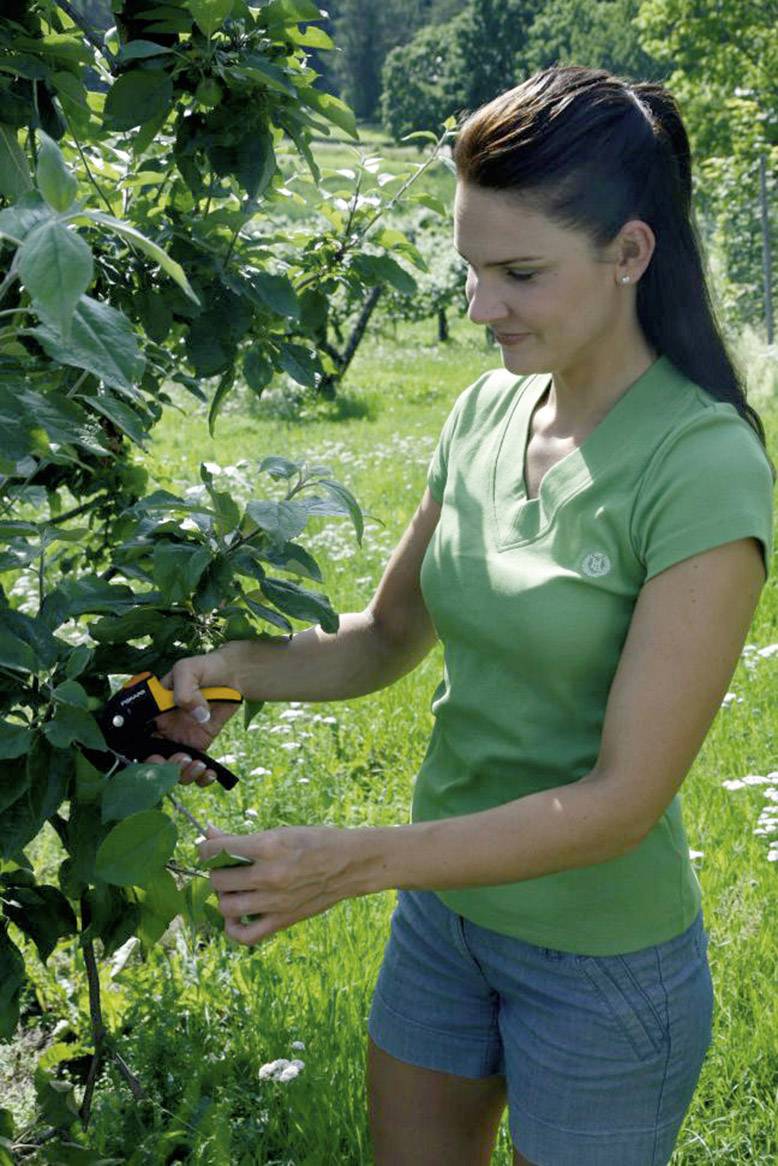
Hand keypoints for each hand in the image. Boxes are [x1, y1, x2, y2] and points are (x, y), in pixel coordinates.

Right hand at [144, 653, 239, 786]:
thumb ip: (185, 689)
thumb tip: (196, 715)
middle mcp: (164, 731)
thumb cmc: (204, 668)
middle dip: (165, 769)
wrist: (232, 675)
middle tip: (181, 759)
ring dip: (184, 774)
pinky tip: (210, 773)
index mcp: (153, 714)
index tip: (157, 757)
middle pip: (155, 761)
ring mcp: (182, 740)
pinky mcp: (201, 746)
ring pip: (175, 769)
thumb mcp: (188, 669)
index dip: (144, 755)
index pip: (139, 741)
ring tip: (198, 765)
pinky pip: (197, 768)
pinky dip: (202, 777)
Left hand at [198, 823, 372, 945]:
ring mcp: (276, 901)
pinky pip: (245, 935)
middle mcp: (270, 875)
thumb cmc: (314, 842)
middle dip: (216, 871)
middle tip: (227, 867)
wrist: (350, 864)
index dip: (205, 849)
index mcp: (269, 846)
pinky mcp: (283, 920)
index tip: (209, 849)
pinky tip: (237, 914)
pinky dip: (233, 927)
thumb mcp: (279, 833)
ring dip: (224, 896)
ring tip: (234, 887)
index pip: (217, 851)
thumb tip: (208, 832)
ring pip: (226, 906)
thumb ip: (241, 838)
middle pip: (218, 880)